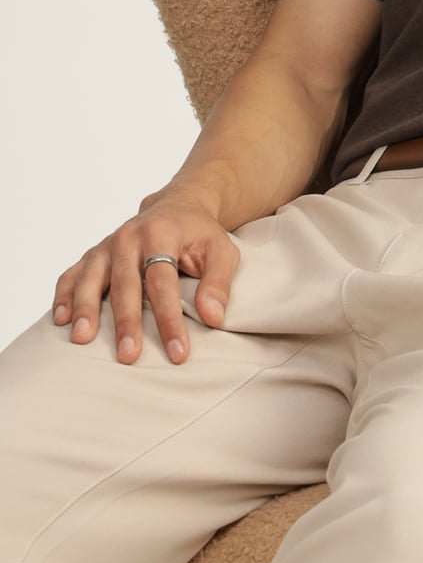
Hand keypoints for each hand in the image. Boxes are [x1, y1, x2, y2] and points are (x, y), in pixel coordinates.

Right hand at [51, 187, 240, 364]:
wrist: (177, 205)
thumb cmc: (200, 234)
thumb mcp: (221, 251)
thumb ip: (218, 283)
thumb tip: (213, 318)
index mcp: (162, 233)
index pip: (163, 282)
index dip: (170, 319)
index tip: (178, 352)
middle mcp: (129, 236)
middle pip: (126, 284)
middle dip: (126, 322)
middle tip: (129, 356)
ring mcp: (107, 245)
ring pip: (92, 278)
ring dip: (86, 309)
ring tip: (83, 340)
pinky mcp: (93, 254)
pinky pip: (72, 274)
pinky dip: (64, 295)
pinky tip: (61, 320)